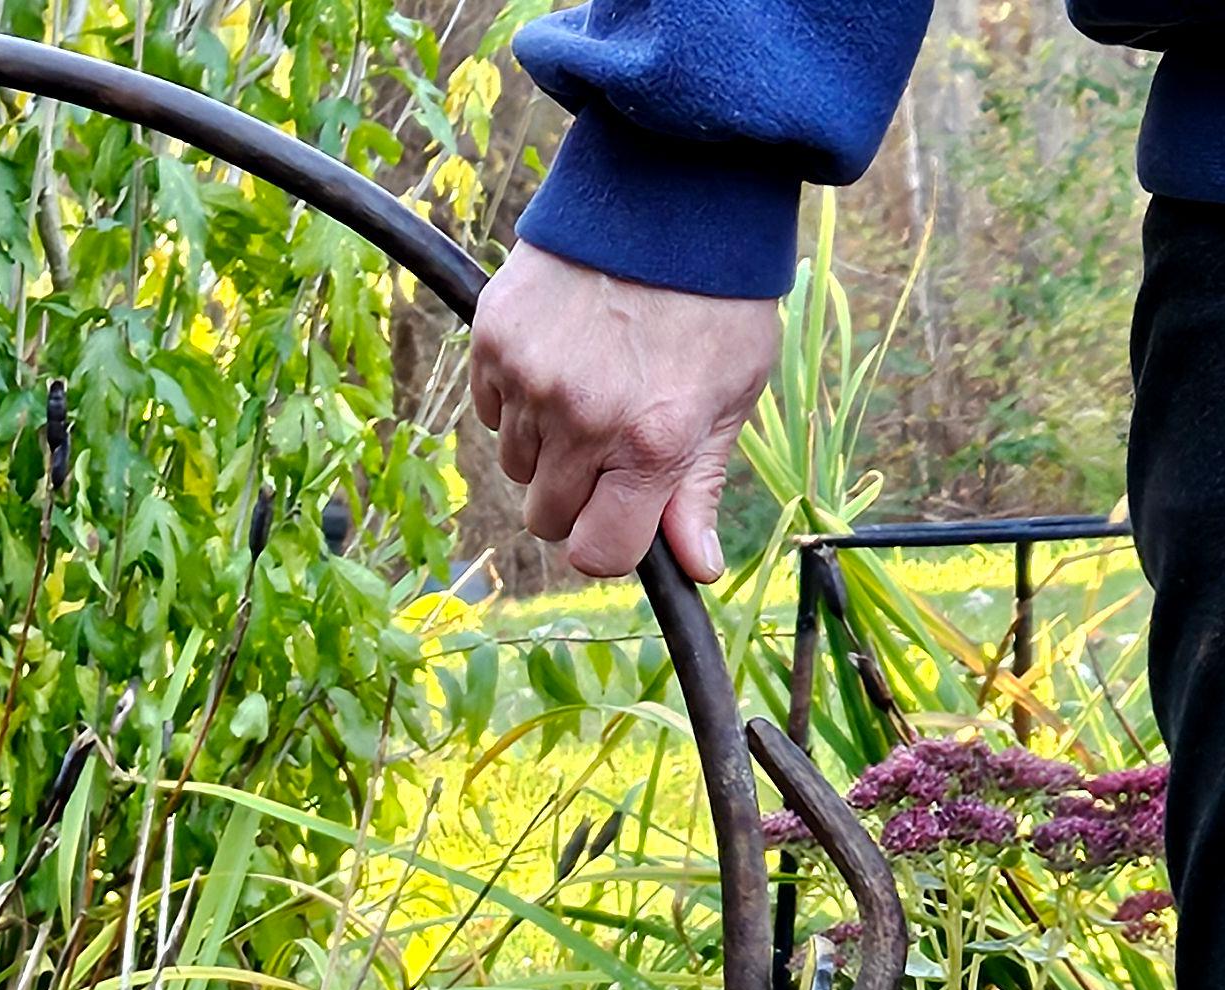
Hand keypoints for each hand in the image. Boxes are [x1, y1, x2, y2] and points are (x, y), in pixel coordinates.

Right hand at [468, 243, 780, 583]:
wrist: (672, 186)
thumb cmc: (716, 295)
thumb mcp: (733, 391)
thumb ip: (700, 485)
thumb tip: (693, 568)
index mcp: (651, 442)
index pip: (597, 554)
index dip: (609, 543)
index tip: (622, 515)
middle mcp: (583, 420)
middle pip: (547, 518)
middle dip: (575, 496)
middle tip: (608, 444)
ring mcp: (531, 380)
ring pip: (516, 466)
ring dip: (546, 445)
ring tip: (589, 382)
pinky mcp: (495, 341)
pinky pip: (491, 411)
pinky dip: (518, 398)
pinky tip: (561, 353)